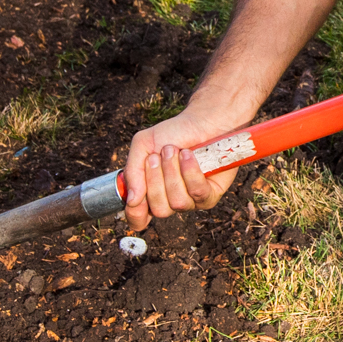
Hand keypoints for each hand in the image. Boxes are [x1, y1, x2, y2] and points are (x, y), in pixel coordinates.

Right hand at [120, 105, 246, 231]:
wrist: (202, 122)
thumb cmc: (173, 134)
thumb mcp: (143, 145)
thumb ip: (133, 172)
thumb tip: (132, 199)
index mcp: (150, 192)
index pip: (138, 218)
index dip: (135, 214)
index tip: (135, 199)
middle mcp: (170, 201)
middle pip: (158, 210)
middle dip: (156, 179)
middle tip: (157, 156)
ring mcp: (191, 201)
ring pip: (178, 202)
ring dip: (173, 172)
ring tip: (174, 151)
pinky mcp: (210, 196)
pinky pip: (197, 193)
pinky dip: (190, 171)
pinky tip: (188, 155)